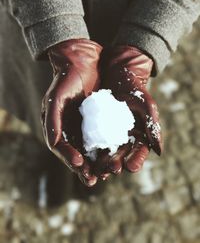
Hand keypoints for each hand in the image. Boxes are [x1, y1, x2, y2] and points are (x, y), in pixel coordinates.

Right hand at [41, 39, 101, 185]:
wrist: (83, 62)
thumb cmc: (67, 79)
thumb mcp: (56, 98)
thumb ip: (52, 120)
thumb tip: (54, 144)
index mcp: (57, 126)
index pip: (60, 148)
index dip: (68, 157)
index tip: (79, 164)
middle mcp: (70, 129)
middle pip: (75, 152)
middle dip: (83, 167)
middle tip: (92, 180)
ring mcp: (84, 126)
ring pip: (89, 149)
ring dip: (96, 163)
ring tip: (104, 175)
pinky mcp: (98, 121)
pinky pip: (102, 138)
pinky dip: (106, 149)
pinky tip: (114, 157)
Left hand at [95, 46, 161, 175]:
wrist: (118, 77)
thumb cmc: (135, 91)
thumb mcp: (147, 106)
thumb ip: (153, 127)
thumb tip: (158, 150)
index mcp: (139, 137)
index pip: (139, 153)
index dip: (136, 160)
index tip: (131, 166)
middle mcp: (123, 140)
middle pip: (120, 156)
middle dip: (116, 164)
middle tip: (111, 170)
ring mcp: (108, 136)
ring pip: (104, 153)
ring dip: (101, 163)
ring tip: (97, 170)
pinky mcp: (94, 129)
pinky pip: (91, 142)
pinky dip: (89, 150)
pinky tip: (85, 156)